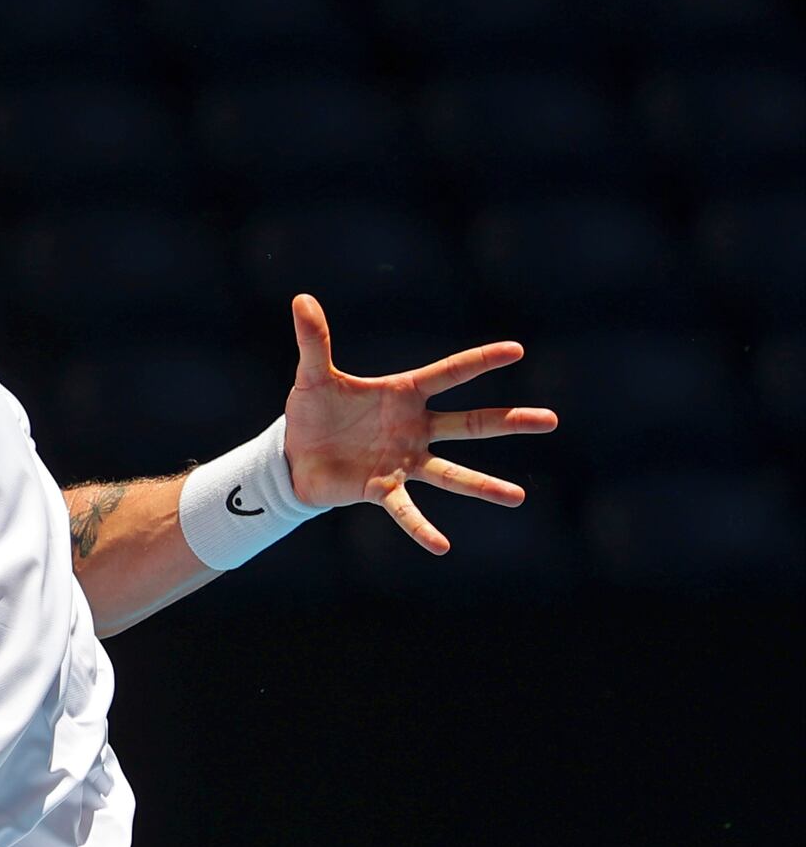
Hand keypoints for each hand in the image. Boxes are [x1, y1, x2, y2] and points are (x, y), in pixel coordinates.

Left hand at [282, 294, 557, 554]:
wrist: (294, 455)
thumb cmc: (313, 412)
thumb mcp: (312, 375)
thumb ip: (313, 340)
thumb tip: (301, 299)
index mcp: (403, 395)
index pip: (449, 373)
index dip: (481, 360)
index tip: (517, 349)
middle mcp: (413, 429)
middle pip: (470, 423)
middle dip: (510, 421)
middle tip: (551, 420)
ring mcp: (403, 461)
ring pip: (451, 472)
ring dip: (483, 486)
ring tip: (517, 497)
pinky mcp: (381, 489)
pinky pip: (406, 510)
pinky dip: (421, 528)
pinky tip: (441, 546)